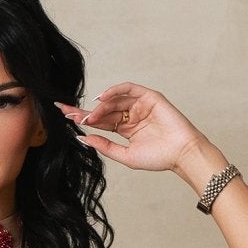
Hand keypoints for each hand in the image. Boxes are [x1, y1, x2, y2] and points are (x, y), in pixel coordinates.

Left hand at [53, 83, 205, 173]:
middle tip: (66, 112)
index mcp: (125, 129)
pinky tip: (102, 98)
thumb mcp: (125, 155)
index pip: (100, 121)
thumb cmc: (158, 158)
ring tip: (89, 116)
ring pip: (113, 101)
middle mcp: (130, 115)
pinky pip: (128, 89)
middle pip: (103, 109)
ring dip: (99, 107)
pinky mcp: (149, 97)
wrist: (181, 153)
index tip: (66, 118)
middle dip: (84, 111)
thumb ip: (105, 146)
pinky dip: (114, 91)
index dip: (83, 119)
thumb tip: (83, 139)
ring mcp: (139, 105)